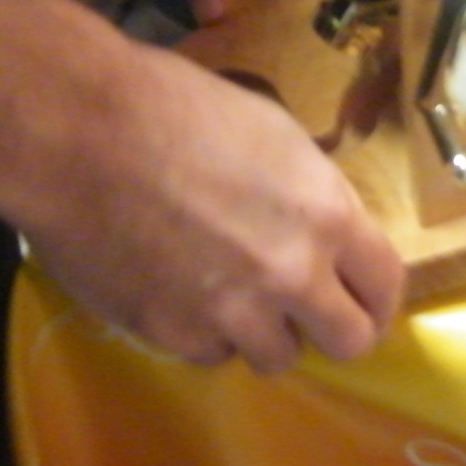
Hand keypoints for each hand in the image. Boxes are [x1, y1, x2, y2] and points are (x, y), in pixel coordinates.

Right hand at [19, 45, 405, 372]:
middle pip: (347, 341)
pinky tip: (182, 292)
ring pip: (276, 357)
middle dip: (334, 329)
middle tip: (309, 313)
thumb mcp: (276, 137)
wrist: (79, 132)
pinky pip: (210, 353)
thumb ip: (312, 196)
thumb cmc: (178, 108)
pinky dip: (204, 333)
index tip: (368, 302)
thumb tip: (322, 230)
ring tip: (234, 295)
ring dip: (264, 333)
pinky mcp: (169, 334)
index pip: (386, 284)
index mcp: (326, 216)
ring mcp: (229, 312)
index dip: (380, 299)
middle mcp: (290, 275)